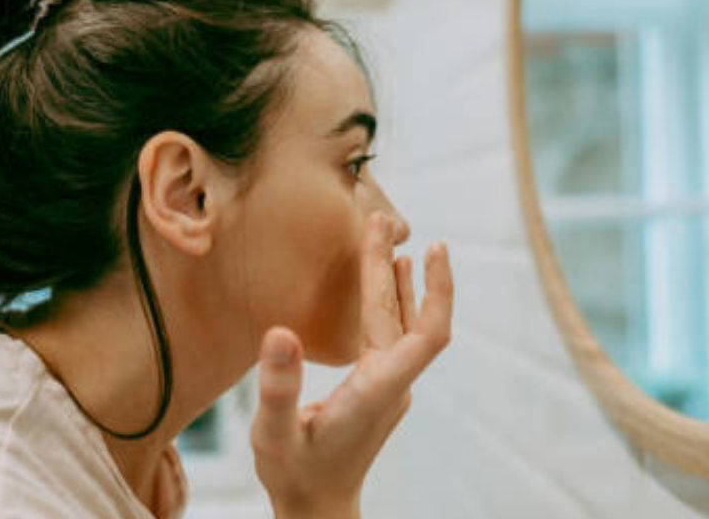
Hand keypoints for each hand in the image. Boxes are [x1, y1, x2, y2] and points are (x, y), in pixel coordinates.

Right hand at [250, 212, 453, 518]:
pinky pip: (392, 334)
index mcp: (377, 391)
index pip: (426, 335)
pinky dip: (389, 301)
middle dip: (395, 267)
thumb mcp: (274, 434)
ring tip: (389, 237)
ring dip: (397, 282)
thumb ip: (278, 386)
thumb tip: (281, 332)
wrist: (316, 511)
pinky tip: (387, 281)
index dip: (435, 291)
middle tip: (380, 219)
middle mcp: (391, 384)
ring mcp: (388, 386)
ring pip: (401, 324)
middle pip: (406, 317)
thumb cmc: (294, 475)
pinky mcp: (378, 388)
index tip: (433, 249)